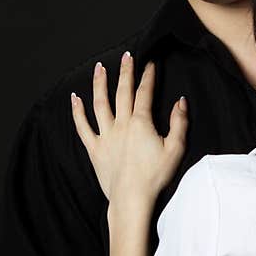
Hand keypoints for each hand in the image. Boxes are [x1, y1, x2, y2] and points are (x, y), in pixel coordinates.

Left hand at [71, 52, 187, 204]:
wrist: (132, 199)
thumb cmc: (155, 177)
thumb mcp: (176, 149)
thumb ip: (179, 123)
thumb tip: (180, 102)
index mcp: (141, 123)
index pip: (145, 93)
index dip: (148, 76)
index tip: (150, 63)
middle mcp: (121, 125)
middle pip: (122, 92)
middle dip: (125, 72)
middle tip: (127, 56)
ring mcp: (105, 136)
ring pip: (100, 104)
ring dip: (99, 84)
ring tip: (99, 68)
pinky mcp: (95, 149)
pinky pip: (82, 127)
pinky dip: (77, 112)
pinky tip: (75, 99)